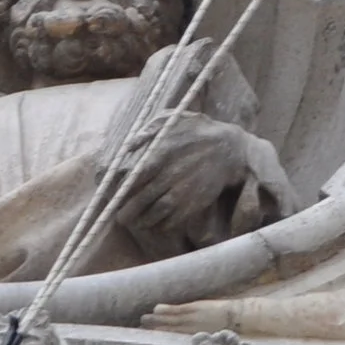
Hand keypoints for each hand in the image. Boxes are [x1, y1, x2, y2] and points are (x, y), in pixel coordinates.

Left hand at [128, 117, 263, 246]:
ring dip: (143, 221)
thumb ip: (147, 130)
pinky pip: (174, 220)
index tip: (115, 198)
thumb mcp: (171, 120)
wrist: (229, 148)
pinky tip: (156, 223)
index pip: (134, 178)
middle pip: (142, 200)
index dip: (122, 191)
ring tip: (137, 222)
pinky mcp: (195, 203)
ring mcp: (183, 192)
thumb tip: (127, 145)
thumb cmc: (196, 132)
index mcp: (161, 154)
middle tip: (121, 218)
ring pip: (156, 213)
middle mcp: (170, 175)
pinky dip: (162, 225)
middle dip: (128, 212)